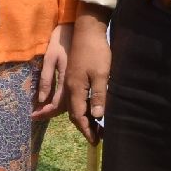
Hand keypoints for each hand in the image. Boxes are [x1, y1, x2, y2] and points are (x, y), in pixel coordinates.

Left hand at [32, 23, 71, 119]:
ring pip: (68, 102)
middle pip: (63, 107)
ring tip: (42, 110)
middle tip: (36, 115)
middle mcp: (74, 86)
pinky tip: (54, 98)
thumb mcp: (51, 57)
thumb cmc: (62, 41)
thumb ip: (47, 79)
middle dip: (49, 112)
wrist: (81, 29)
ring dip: (55, 108)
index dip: (44, 112)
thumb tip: (41, 99)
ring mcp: (78, 82)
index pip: (55, 105)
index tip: (32, 116)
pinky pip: (71, 94)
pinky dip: (62, 100)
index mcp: (67, 83)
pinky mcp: (79, 77)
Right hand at [65, 4, 110, 143]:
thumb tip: (96, 117)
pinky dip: (80, 105)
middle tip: (95, 136)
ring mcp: (69, 78)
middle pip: (72, 111)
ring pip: (72, 103)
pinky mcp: (73, 72)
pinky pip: (74, 94)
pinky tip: (89, 104)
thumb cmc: (96, 51)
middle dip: (83, 126)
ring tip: (94, 125)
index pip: (78, 115)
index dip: (86, 130)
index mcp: (75, 87)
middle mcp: (69, 85)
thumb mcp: (101, 74)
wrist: (87, 28)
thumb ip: (98, 96)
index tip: (95, 141)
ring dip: (81, 116)